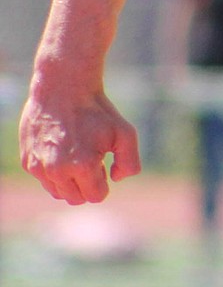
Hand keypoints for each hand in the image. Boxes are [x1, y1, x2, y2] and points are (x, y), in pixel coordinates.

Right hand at [19, 83, 140, 204]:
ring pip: (57, 192)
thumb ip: (130, 163)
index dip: (104, 183)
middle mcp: (57, 171)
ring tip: (76, 155)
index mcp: (83, 166)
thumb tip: (115, 179)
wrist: (64, 88)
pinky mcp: (27, 161)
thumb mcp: (125, 133)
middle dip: (87, 185)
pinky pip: (43, 179)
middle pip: (75, 198)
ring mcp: (39, 167)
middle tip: (91, 160)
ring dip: (69, 181)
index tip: (103, 165)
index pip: (96, 196)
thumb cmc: (97, 111)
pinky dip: (53, 172)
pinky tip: (61, 150)